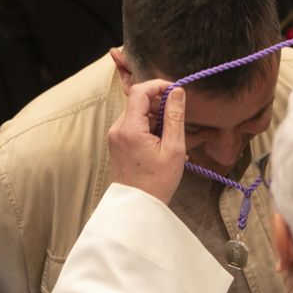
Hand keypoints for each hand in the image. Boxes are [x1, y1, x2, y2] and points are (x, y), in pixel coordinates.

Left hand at [107, 80, 186, 204]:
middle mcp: (117, 128)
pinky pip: (134, 125)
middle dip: (159, 105)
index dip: (159, 86)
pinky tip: (162, 144)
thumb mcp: (174, 148)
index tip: (176, 92)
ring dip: (156, 118)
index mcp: (130, 128)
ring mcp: (115, 136)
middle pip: (138, 101)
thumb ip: (174, 116)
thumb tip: (177, 92)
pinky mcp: (117, 142)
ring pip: (137, 113)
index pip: (140, 91)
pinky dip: (149, 128)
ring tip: (170, 139)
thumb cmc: (157, 182)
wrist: (138, 206)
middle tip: (176, 121)